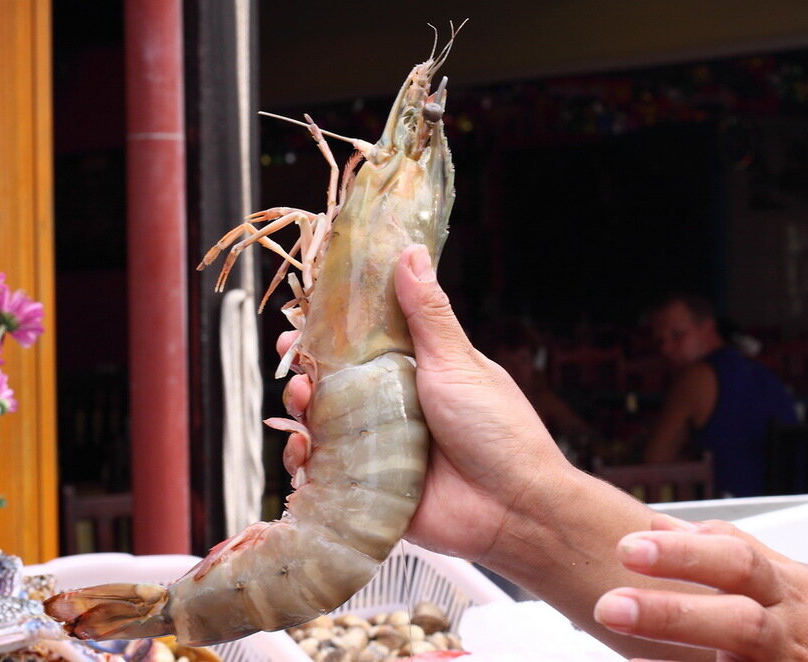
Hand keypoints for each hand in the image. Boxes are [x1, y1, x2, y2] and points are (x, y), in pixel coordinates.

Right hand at [277, 244, 571, 561]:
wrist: (513, 507)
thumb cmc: (496, 429)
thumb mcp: (457, 362)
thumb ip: (427, 313)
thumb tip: (411, 253)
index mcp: (413, 373)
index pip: (358, 348)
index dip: (325, 335)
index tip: (299, 323)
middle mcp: (391, 409)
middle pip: (331, 388)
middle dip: (304, 373)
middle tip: (294, 360)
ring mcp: (378, 450)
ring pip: (322, 429)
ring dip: (301, 413)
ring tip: (302, 402)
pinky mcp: (369, 489)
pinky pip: (325, 475)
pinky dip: (305, 463)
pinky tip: (303, 451)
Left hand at [593, 515, 807, 661]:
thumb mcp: (788, 587)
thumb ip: (726, 552)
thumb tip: (658, 522)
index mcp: (785, 586)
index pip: (735, 553)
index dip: (680, 549)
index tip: (625, 544)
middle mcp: (789, 619)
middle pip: (738, 584)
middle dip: (677, 573)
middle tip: (613, 586)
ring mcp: (790, 658)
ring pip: (742, 633)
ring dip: (676, 619)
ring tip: (613, 614)